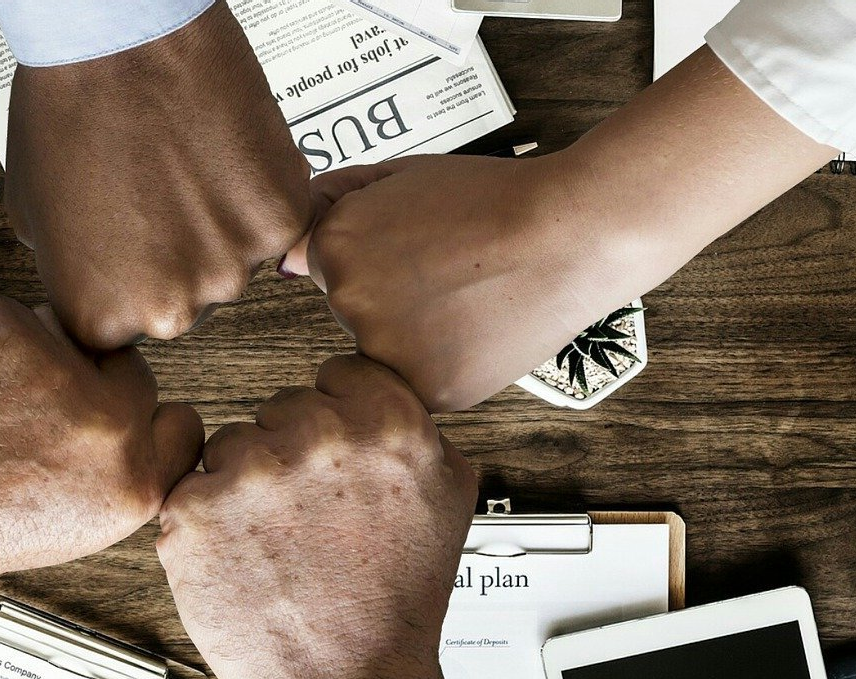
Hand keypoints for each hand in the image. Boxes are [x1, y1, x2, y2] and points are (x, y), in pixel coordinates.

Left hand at [0, 291, 203, 602]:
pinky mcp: (2, 328)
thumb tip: (141, 417)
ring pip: (67, 333)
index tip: (114, 421)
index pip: (182, 421)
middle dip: (89, 381)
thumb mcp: (76, 527)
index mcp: (135, 485)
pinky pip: (10, 313)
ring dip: (37, 355)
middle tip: (32, 416)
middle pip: (130, 369)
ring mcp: (56, 371)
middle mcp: (106, 427)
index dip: (141, 420)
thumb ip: (119, 472)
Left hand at [5, 2, 309, 349]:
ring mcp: (230, 269)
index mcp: (101, 316)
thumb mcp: (35, 215)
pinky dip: (259, 190)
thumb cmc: (65, 111)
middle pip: (187, 299)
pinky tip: (222, 149)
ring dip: (220, 224)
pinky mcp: (279, 221)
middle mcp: (169, 309)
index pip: (125, 324)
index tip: (127, 239)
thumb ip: (75, 268)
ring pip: (235, 260)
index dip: (127, 274)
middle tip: (160, 192)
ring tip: (187, 163)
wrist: (118, 40)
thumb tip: (103, 277)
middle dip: (176, 254)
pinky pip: (276, 221)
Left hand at [156, 355, 475, 678]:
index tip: (335, 452)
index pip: (339, 374)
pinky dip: (208, 519)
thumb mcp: (448, 502)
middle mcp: (319, 438)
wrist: (346, 678)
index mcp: (388, 425)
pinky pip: (190, 487)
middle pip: (282, 407)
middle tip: (310, 512)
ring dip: (245, 483)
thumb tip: (394, 404)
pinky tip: (243, 553)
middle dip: (290, 452)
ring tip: (278, 539)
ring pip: (232, 444)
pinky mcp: (197, 509)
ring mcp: (252, 472)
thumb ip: (421, 435)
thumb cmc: (394, 606)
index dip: (336, 415)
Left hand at [287, 50, 836, 412]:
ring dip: (417, 333)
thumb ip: (334, 203)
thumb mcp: (402, 176)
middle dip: (393, 294)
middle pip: (354, 308)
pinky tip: (481, 326)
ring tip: (473, 295)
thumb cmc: (494, 199)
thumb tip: (284, 250)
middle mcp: (347, 301)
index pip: (324, 264)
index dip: (379, 252)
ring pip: (387, 350)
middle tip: (453, 269)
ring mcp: (386, 351)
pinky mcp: (428, 390)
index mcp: (332, 246)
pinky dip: (447, 362)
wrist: (570, 233)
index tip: (420, 244)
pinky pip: (420, 382)